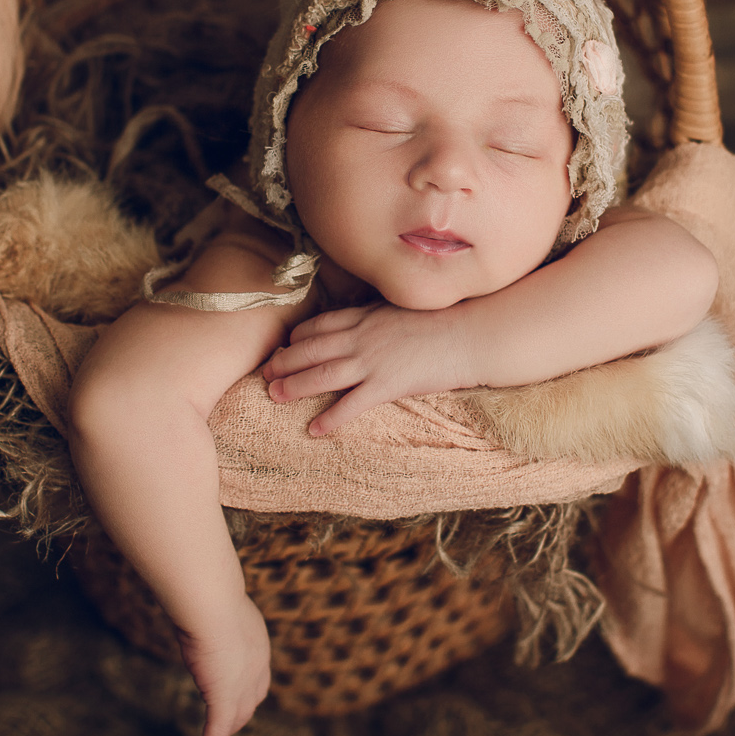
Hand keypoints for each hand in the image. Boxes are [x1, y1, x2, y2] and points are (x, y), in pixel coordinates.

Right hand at [176, 594, 270, 735]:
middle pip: (251, 699)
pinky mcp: (223, 697)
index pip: (258, 674)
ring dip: (228, 730)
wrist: (213, 604)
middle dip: (241, 712)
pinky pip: (217, 728)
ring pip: (236, 716)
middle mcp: (257, 667)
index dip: (249, 688)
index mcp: (257, 643)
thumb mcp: (213, 602)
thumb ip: (206, 608)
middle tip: (230, 724)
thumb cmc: (208, 594)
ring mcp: (241, 684)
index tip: (239, 693)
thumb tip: (190, 593)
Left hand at [261, 303, 474, 436]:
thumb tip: (365, 317)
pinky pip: (351, 405)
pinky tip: (314, 429)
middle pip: (311, 349)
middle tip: (265, 374)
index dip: (297, 337)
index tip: (284, 346)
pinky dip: (330, 418)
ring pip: (322, 374)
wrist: (469, 333)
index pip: (320, 325)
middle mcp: (361, 337)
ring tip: (274, 396)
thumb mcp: (402, 307)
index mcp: (365, 316)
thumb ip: (378, 313)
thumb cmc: (442, 320)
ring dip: (294, 386)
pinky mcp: (387, 385)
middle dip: (284, 362)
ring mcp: (372, 361)